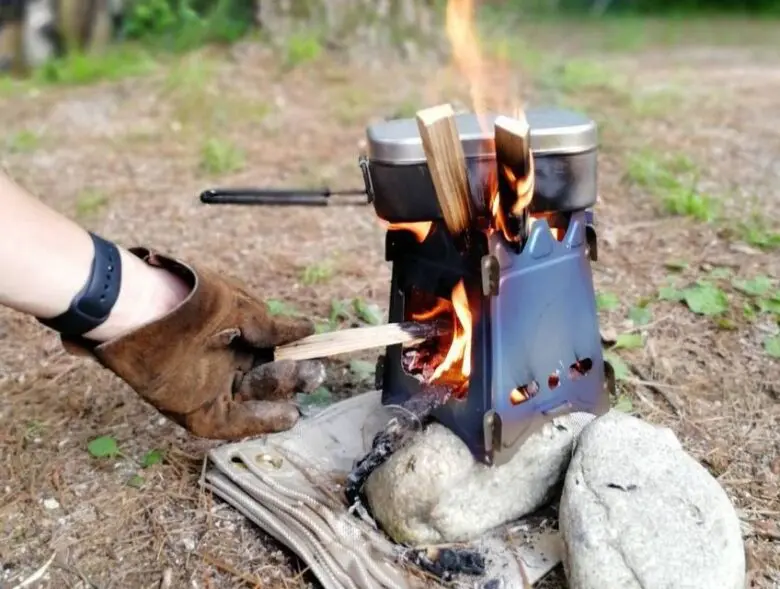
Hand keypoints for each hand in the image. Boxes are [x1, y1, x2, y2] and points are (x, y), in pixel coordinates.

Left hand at [65, 248, 324, 438]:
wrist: (138, 311)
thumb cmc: (188, 302)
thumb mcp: (238, 307)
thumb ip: (270, 326)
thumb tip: (306, 330)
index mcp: (230, 333)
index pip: (269, 348)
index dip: (293, 353)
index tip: (316, 352)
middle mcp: (220, 360)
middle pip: (263, 375)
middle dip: (291, 377)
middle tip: (316, 377)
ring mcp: (207, 385)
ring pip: (251, 398)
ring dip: (278, 398)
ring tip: (305, 396)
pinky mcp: (194, 408)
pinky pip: (233, 421)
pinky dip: (260, 421)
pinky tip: (286, 417)